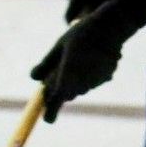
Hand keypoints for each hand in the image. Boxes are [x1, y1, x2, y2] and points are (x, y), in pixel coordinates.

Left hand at [31, 0, 145, 121]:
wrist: (113, 26)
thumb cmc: (82, 33)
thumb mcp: (60, 45)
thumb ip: (47, 64)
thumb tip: (33, 78)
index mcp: (69, 73)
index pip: (57, 99)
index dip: (52, 111)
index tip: (48, 120)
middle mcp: (84, 81)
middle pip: (68, 93)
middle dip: (61, 88)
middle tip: (56, 72)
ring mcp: (97, 80)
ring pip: (81, 87)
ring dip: (75, 80)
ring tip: (77, 57)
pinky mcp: (107, 77)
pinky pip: (92, 81)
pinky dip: (88, 75)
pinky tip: (91, 58)